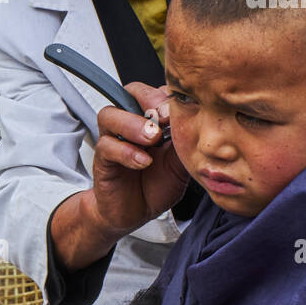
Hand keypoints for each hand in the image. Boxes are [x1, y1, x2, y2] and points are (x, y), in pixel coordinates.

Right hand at [87, 82, 188, 235]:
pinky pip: (107, 146)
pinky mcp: (103, 160)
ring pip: (110, 115)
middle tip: (166, 119)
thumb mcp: (181, 163)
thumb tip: (202, 124)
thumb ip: (186, 143)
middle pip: (130, 92)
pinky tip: (143, 162)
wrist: (135, 213)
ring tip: (152, 139)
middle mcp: (130, 124)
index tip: (182, 110)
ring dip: (133, 123)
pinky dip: (126, 152)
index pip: (156, 91)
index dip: (167, 96)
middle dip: (150, 101)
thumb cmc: (157, 185)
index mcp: (151, 119)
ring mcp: (113, 140)